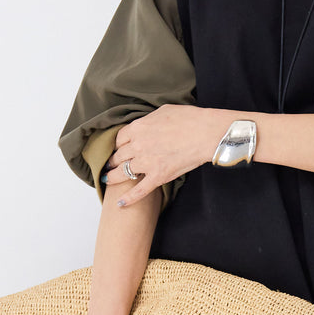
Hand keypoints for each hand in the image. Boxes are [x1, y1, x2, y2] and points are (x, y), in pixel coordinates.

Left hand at [104, 106, 232, 205]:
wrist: (205, 133)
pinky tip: (120, 203)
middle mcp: (138, 145)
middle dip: (113, 161)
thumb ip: (149, 120)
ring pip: (122, 173)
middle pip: (118, 156)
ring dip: (113, 178)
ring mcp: (147, 162)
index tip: (118, 150)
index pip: (119, 139)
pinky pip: (140, 190)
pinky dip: (129, 198)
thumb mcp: (163, 111)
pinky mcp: (158, 176)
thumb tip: (146, 125)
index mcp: (138, 128)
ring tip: (108, 180)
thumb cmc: (189, 119)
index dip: (117, 146)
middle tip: (110, 165)